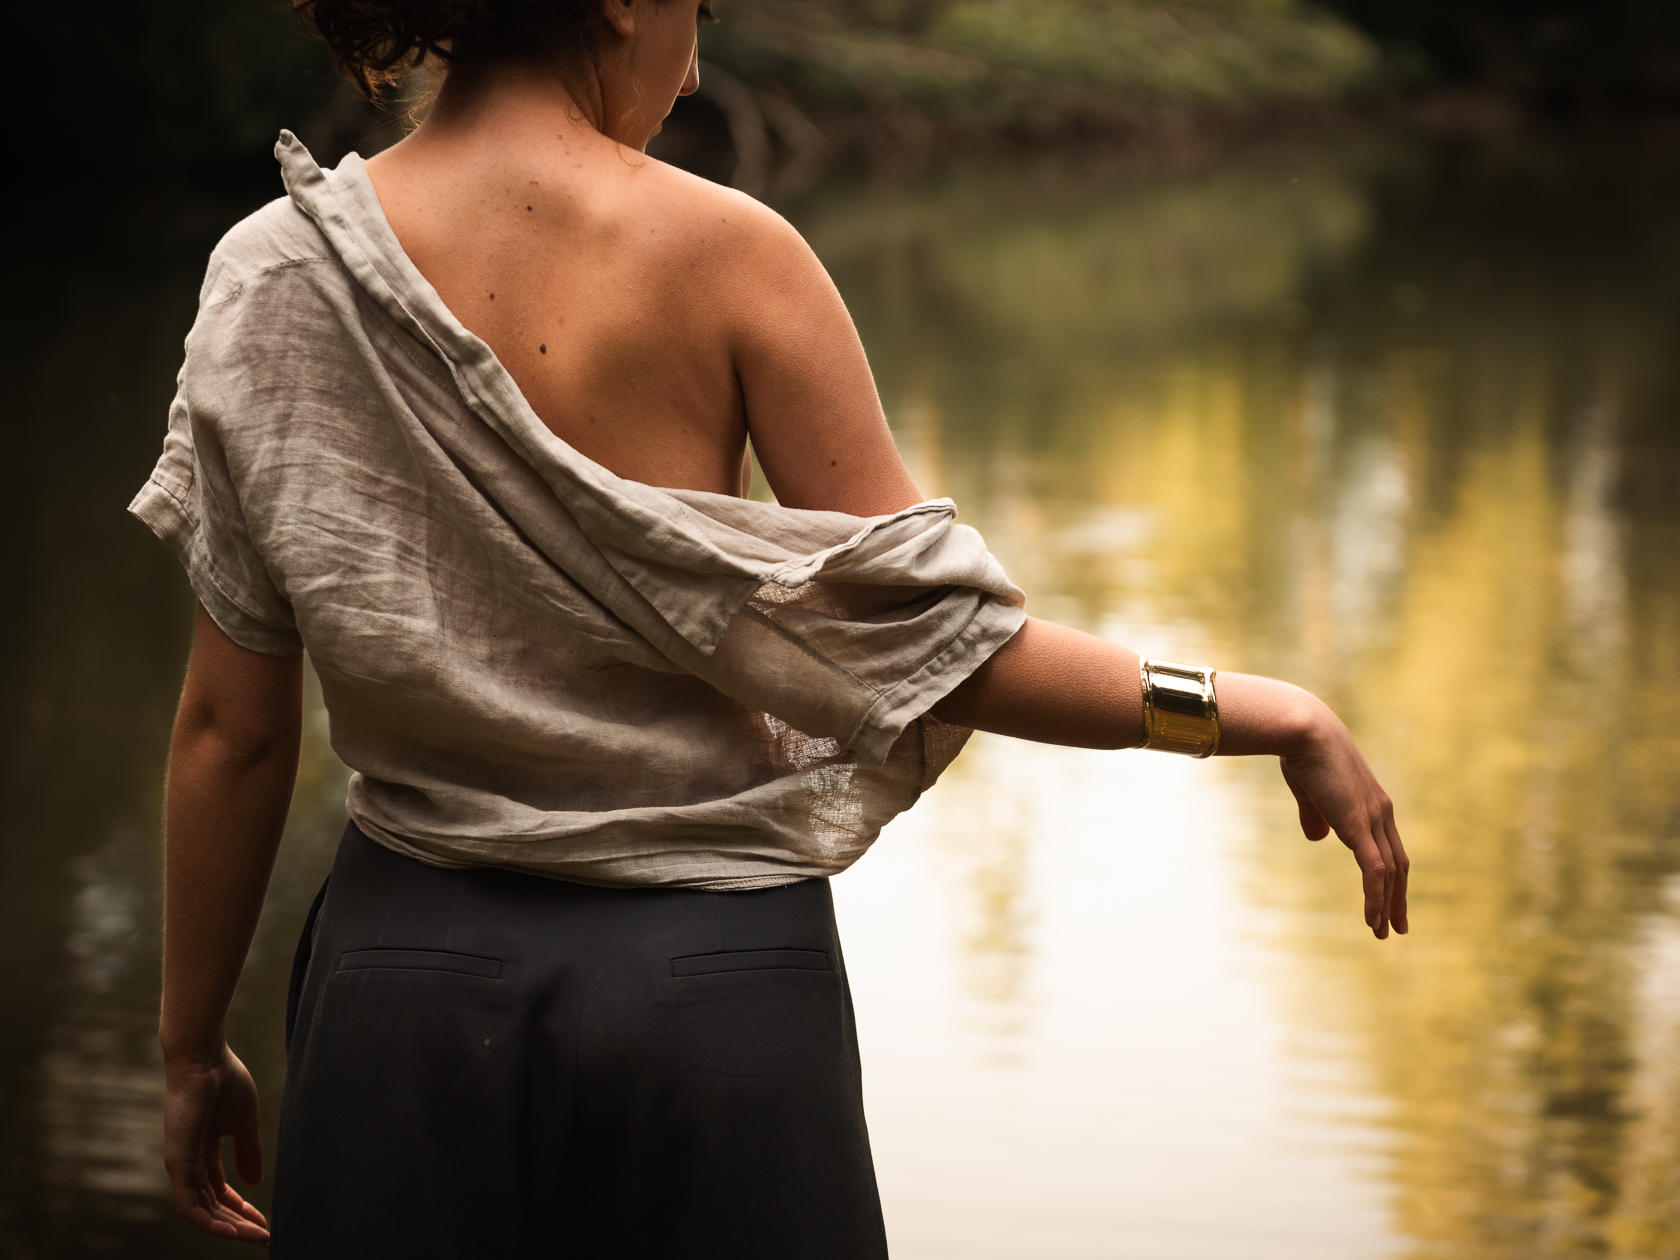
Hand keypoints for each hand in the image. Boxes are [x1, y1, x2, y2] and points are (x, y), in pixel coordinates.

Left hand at [162, 1044, 269, 1244]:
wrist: (205, 1061)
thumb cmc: (225, 1082)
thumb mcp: (244, 1123)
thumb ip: (249, 1153)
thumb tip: (255, 1182)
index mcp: (204, 1151)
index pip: (221, 1190)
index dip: (242, 1208)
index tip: (265, 1221)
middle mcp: (189, 1164)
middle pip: (213, 1206)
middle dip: (239, 1224)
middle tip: (264, 1237)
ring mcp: (181, 1166)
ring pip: (202, 1212)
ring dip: (229, 1228)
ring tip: (256, 1237)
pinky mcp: (178, 1165)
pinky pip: (190, 1206)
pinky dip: (210, 1223)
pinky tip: (233, 1231)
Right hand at [1277, 700, 1409, 938]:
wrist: (1302, 729)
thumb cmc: (1300, 752)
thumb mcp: (1309, 790)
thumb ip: (1316, 816)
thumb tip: (1318, 838)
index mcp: (1372, 802)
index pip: (1389, 846)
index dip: (1391, 874)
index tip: (1389, 898)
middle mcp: (1381, 812)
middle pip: (1398, 863)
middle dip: (1398, 897)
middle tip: (1397, 926)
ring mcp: (1373, 819)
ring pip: (1390, 872)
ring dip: (1387, 905)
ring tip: (1382, 932)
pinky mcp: (1359, 825)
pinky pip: (1374, 871)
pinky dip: (1376, 898)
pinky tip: (1372, 919)